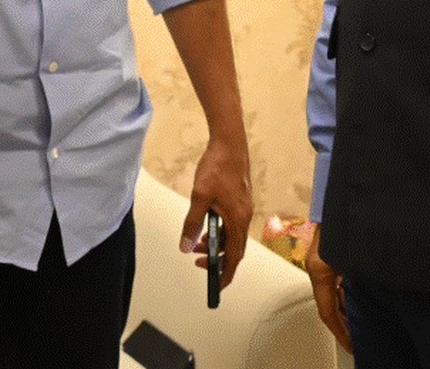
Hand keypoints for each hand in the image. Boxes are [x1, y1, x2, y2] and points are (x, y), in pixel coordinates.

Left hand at [177, 136, 253, 289]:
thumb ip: (193, 222)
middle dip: (217, 258)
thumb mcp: (199, 197)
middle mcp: (244, 217)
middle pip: (234, 248)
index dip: (226, 273)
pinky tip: (204, 224)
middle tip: (197, 261)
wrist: (229, 143)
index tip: (216, 286)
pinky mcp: (239, 201)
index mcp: (238, 220)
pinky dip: (218, 230)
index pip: (234, 256)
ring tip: (193, 242)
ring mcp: (243, 208)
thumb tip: (185, 245)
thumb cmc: (216, 167)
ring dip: (215, 242)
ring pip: (231, 235)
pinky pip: (231, 224)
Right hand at [306, 223, 351, 353]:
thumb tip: (362, 302)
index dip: (340, 331)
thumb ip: (354, 280)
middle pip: (328, 302)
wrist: (339, 188)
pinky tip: (360, 296)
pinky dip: (346, 293)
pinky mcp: (331, 251)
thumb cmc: (344, 217)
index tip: (351, 344)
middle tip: (357, 337)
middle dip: (343, 322)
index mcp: (319, 268)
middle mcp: (318, 264)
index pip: (326, 310)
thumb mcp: (351, 254)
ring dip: (345, 307)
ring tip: (361, 322)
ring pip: (332, 291)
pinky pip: (336, 280)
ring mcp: (323, 257)